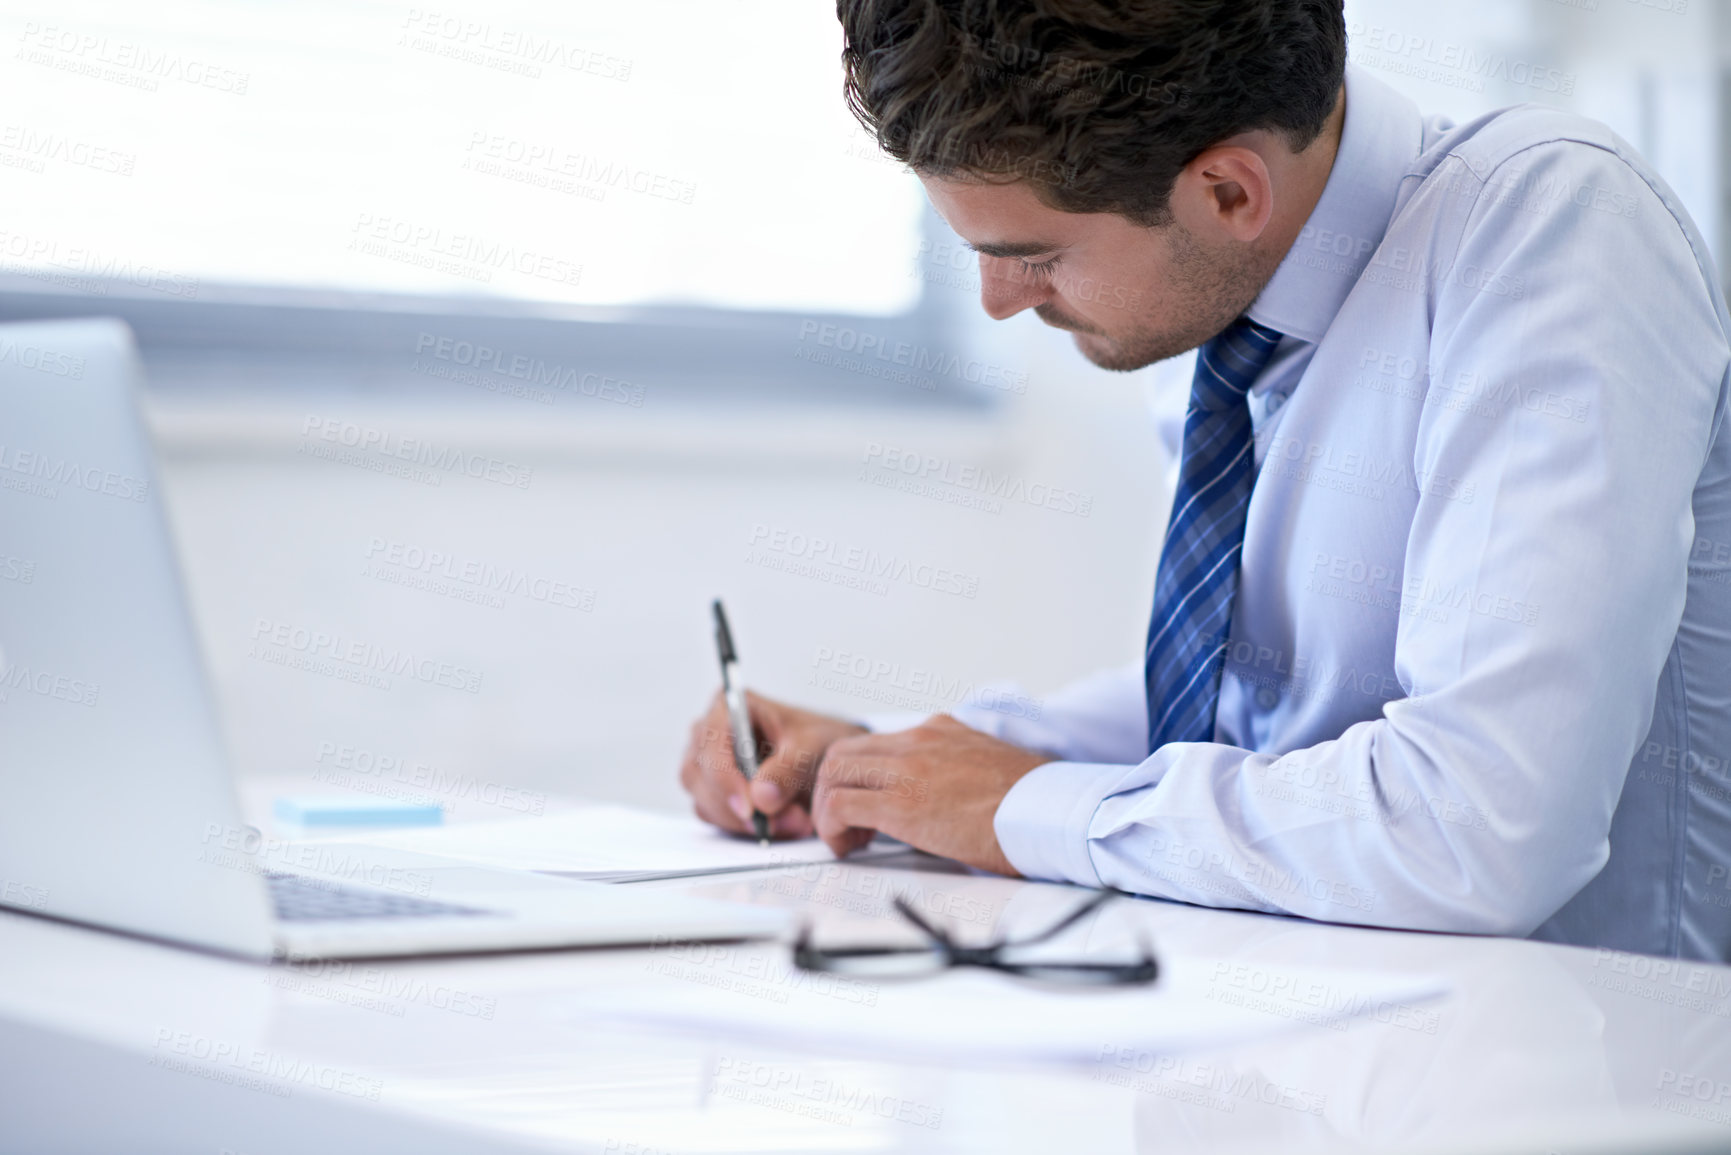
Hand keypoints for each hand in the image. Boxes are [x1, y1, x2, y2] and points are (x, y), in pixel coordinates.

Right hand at [679, 691, 866, 839]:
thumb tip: (759, 798)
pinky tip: (784, 824)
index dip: (724, 779)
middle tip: (787, 821)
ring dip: (747, 823)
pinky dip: (748, 829)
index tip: (750, 809)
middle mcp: (709, 734)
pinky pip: (717, 818)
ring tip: (796, 821)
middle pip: (699, 777)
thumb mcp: (812, 747)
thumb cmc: (816, 740)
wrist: (827, 759)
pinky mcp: (713, 793)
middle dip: (739, 808)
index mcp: (729, 706)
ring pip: (705, 802)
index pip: (710, 744)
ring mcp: (707, 765)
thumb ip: (788, 769)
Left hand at [811, 715, 1049, 873]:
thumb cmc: (1032, 803)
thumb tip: (947, 798)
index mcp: (939, 731)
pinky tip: (851, 847)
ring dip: (830, 808)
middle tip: (851, 825)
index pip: (876, 743)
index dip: (860, 777)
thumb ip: (958, 770)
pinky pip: (840, 805)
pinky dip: (833, 827)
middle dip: (834, 789)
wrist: (1050, 812)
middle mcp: (918, 740)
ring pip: (833, 771)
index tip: (867, 807)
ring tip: (850, 839)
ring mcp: (908, 767)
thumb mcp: (990, 768)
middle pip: (844, 752)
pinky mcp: (902, 803)